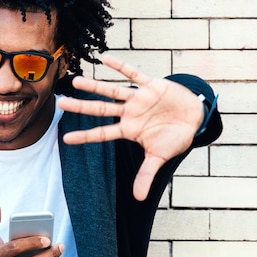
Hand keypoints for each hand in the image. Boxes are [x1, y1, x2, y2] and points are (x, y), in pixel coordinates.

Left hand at [57, 54, 203, 201]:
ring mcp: (138, 99)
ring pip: (112, 92)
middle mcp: (129, 113)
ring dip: (95, 87)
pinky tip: (105, 58)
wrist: (195, 118)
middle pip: (101, 110)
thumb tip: (138, 198)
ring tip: (76, 81)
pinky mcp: (152, 85)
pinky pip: (134, 74)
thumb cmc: (175, 137)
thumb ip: (146, 174)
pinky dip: (121, 67)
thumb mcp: (160, 157)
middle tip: (61, 103)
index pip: (102, 134)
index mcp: (129, 130)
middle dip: (81, 107)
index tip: (65, 138)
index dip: (85, 136)